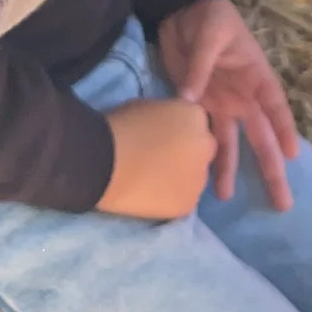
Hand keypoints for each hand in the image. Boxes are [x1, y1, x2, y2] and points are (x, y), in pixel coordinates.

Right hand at [97, 94, 216, 220]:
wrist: (104, 162)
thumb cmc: (120, 126)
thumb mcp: (147, 107)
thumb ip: (166, 117)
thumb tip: (165, 128)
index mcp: (195, 116)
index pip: (197, 123)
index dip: (180, 131)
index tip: (161, 137)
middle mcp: (206, 146)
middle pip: (203, 151)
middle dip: (187, 154)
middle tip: (159, 159)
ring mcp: (199, 178)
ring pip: (195, 178)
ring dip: (181, 178)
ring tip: (152, 180)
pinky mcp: (188, 204)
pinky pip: (183, 200)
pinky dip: (171, 199)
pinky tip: (150, 195)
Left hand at [153, 0, 300, 210]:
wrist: (182, 10)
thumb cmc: (209, 16)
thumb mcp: (210, 33)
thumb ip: (201, 65)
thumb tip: (190, 99)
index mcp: (256, 77)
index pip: (274, 107)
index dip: (283, 130)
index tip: (291, 155)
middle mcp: (244, 98)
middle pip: (260, 138)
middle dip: (271, 168)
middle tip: (282, 202)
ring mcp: (222, 104)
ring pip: (232, 144)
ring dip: (230, 170)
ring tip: (227, 198)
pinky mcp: (199, 105)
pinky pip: (203, 134)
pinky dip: (203, 155)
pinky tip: (199, 177)